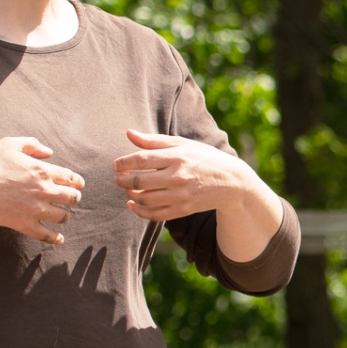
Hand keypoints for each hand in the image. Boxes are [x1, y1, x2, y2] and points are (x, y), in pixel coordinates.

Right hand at [0, 136, 85, 243]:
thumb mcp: (9, 144)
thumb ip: (32, 144)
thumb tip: (50, 153)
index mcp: (43, 171)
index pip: (71, 178)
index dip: (77, 181)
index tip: (77, 184)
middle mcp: (43, 190)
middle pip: (72, 198)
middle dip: (74, 198)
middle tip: (71, 199)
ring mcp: (35, 209)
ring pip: (63, 216)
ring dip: (65, 215)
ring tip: (62, 214)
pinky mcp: (24, 224)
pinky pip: (46, 235)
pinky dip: (55, 238)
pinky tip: (59, 238)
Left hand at [113, 130, 264, 221]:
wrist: (231, 181)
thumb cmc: (203, 158)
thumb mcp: (183, 144)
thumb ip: (154, 141)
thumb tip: (128, 133)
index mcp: (178, 157)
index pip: (142, 159)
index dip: (123, 163)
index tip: (115, 165)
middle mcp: (179, 176)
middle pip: (139, 181)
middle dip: (122, 180)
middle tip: (117, 177)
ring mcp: (181, 195)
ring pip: (144, 199)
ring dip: (129, 194)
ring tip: (126, 188)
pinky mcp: (183, 210)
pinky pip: (154, 214)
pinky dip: (139, 211)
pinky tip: (132, 203)